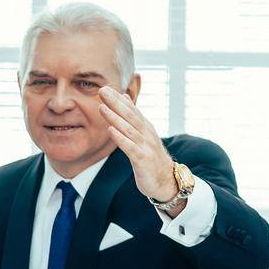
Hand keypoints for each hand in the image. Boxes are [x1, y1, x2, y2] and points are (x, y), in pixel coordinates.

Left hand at [98, 86, 177, 209]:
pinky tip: (110, 130)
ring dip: (115, 118)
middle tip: (102, 90)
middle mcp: (146, 134)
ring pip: (128, 129)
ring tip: (102, 107)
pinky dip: (121, 138)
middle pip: (129, 116)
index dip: (118, 99)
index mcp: (144, 128)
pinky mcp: (143, 159)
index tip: (104, 88)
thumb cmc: (151, 157)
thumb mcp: (142, 134)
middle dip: (115, 103)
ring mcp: (145, 146)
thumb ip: (133, 116)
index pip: (130, 110)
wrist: (166, 181)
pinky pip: (130, 148)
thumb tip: (124, 97)